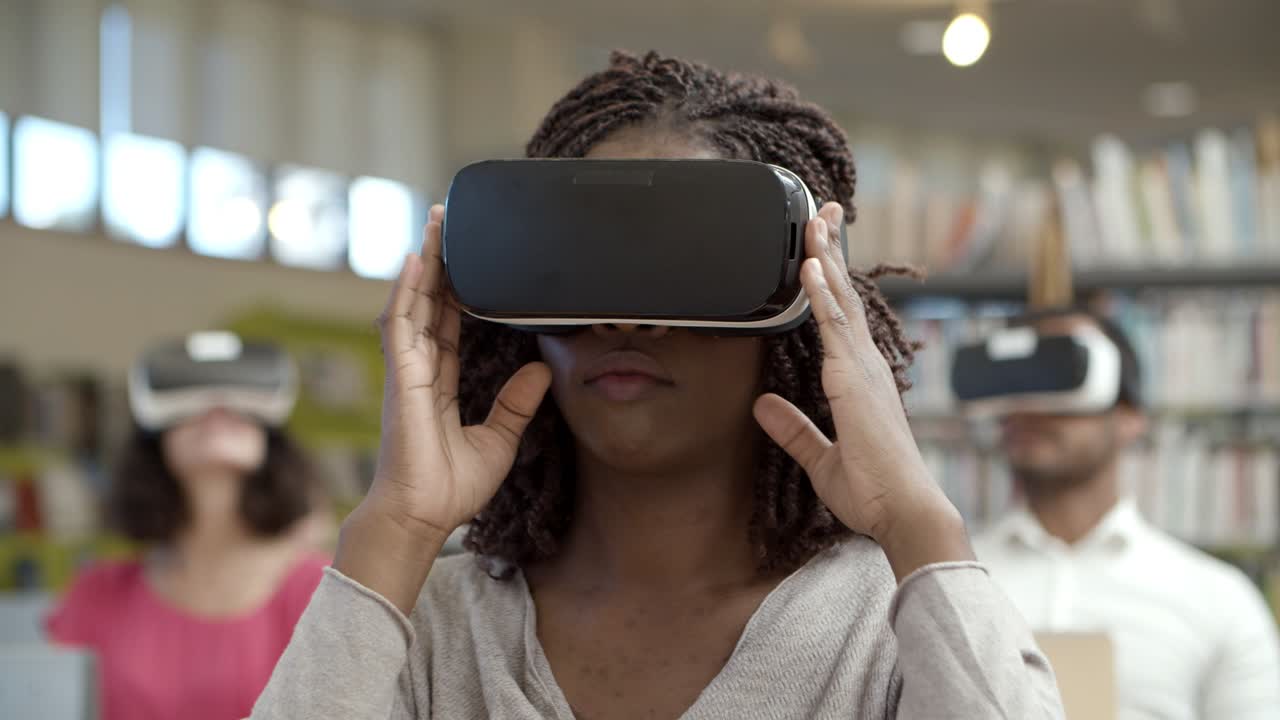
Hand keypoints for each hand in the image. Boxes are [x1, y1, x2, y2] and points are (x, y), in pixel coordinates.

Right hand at [336, 205, 550, 610]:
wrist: (422, 518)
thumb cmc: (450, 488)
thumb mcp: (499, 440)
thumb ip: (517, 404)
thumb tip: (543, 371)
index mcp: (438, 384)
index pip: (448, 325)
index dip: (455, 292)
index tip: (467, 261)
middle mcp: (419, 371)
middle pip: (428, 304)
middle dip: (437, 263)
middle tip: (448, 222)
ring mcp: (406, 373)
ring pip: (413, 304)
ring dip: (422, 265)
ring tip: (434, 226)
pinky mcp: (401, 379)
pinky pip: (401, 326)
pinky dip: (406, 292)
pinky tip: (414, 263)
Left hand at [753, 203, 971, 580]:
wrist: (904, 513)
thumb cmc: (873, 491)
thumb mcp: (820, 458)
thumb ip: (792, 429)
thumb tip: (759, 405)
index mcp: (859, 380)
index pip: (841, 318)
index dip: (832, 279)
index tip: (821, 247)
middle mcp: (865, 367)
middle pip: (845, 297)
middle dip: (833, 251)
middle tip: (824, 209)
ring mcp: (863, 370)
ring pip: (841, 302)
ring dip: (826, 258)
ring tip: (815, 219)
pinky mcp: (855, 382)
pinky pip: (835, 329)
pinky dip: (823, 295)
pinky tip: (811, 267)